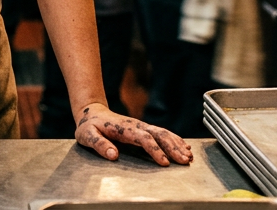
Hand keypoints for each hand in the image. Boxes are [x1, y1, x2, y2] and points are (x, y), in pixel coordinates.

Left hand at [75, 103, 192, 165]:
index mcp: (124, 129)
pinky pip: (162, 132)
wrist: (92, 113)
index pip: (144, 139)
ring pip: (164, 133)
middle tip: (185, 160)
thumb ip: (99, 145)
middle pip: (159, 135)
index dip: (155, 150)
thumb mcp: (87, 135)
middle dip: (173, 148)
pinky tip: (184, 146)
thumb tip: (113, 155)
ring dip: (177, 144)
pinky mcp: (144, 128)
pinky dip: (175, 139)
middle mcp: (136, 126)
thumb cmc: (89, 126)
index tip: (164, 162)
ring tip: (188, 156)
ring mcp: (141, 126)